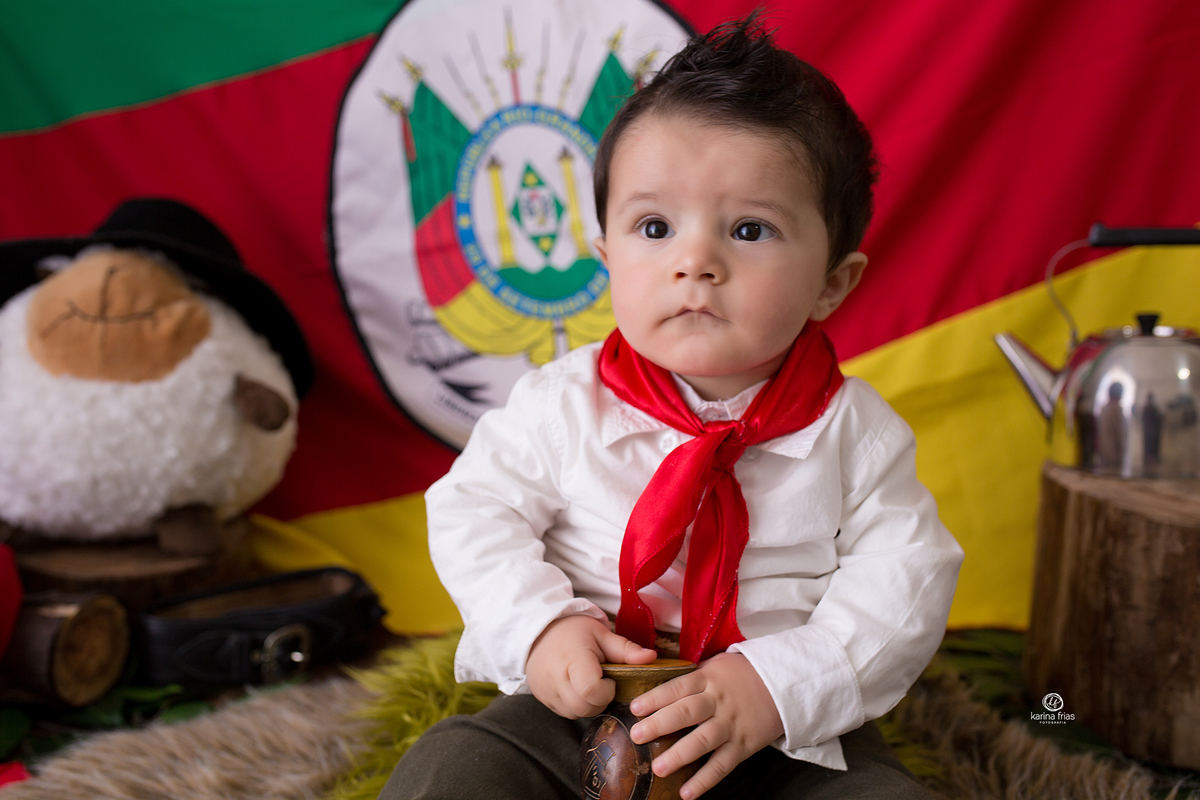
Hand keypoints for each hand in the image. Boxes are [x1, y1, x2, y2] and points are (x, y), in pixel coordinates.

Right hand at [525, 615, 656, 717]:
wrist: (538, 630)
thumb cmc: (573, 630)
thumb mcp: (600, 634)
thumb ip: (626, 649)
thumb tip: (652, 658)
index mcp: (573, 658)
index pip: (591, 690)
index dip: (606, 690)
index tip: (609, 679)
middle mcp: (555, 677)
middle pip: (584, 708)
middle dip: (600, 701)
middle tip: (602, 683)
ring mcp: (546, 690)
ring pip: (575, 714)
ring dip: (588, 705)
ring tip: (589, 684)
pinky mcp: (542, 698)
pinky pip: (564, 712)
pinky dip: (576, 706)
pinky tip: (577, 688)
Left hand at [628, 652, 783, 799]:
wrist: (783, 684)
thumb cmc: (742, 674)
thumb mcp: (716, 664)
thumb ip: (691, 676)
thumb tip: (654, 678)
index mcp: (708, 679)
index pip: (677, 687)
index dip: (655, 697)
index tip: (635, 708)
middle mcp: (718, 702)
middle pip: (686, 713)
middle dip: (659, 724)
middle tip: (637, 735)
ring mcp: (731, 725)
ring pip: (703, 741)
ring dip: (679, 756)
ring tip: (658, 768)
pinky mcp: (743, 745)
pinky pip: (722, 765)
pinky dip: (705, 780)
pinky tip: (686, 792)